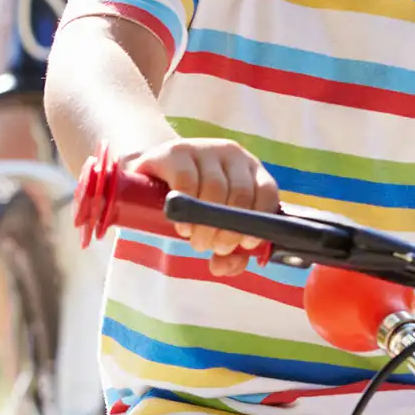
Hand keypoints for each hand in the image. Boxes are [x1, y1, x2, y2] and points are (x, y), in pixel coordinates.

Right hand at [111, 138, 279, 276]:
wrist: (148, 180)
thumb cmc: (190, 204)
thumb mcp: (213, 228)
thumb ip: (228, 253)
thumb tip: (226, 266)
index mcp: (250, 169)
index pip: (267, 191)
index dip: (258, 221)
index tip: (244, 244)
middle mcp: (232, 153)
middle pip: (240, 193)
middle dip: (228, 229)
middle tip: (211, 247)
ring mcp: (204, 149)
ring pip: (215, 189)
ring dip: (206, 224)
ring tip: (195, 239)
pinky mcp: (175, 152)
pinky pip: (187, 181)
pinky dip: (187, 209)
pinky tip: (182, 226)